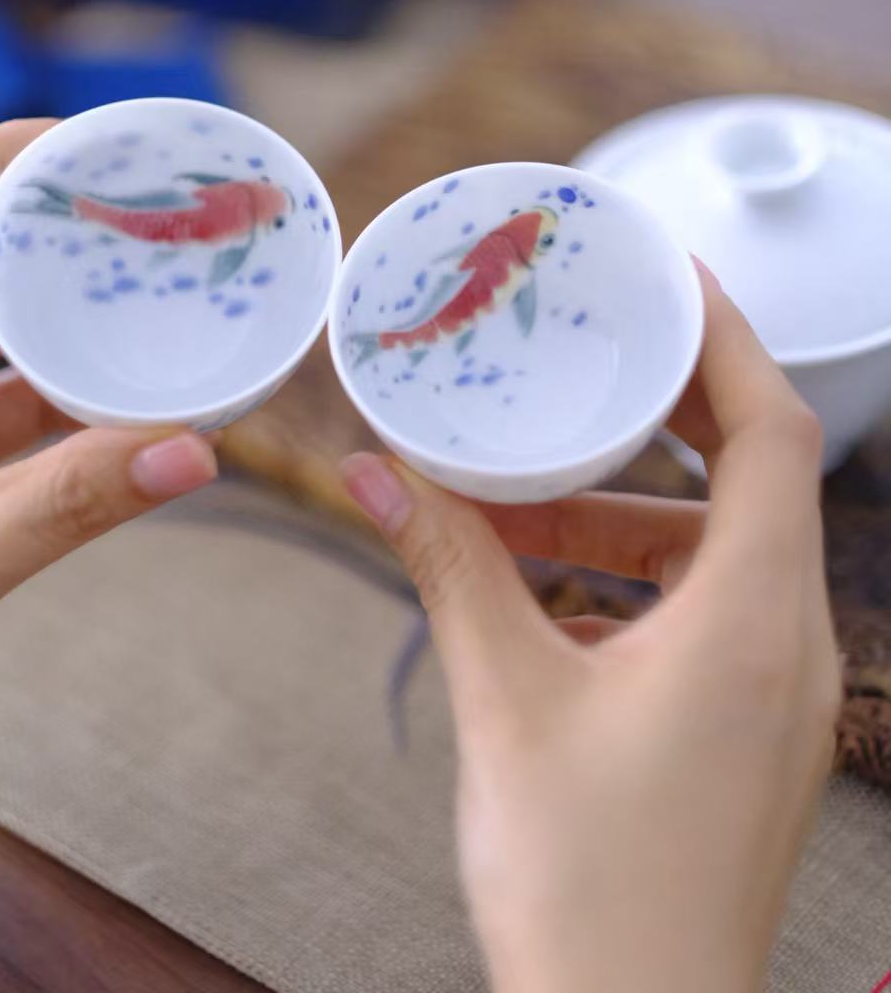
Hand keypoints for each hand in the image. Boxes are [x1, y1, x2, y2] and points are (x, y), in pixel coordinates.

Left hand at [0, 121, 218, 674]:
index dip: (2, 161)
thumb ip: (68, 505)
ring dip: (69, 310)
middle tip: (158, 210)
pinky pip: (2, 386)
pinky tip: (132, 390)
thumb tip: (196, 455)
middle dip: (60, 231)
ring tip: (160, 288)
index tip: (98, 148)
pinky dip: (65, 387)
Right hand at [342, 269, 839, 992]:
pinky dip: (637, 584)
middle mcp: (793, 649)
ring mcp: (782, 699)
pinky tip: (548, 602)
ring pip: (721, 556)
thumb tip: (373, 474)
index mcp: (754, 621)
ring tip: (522, 503)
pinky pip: (711, 618)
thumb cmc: (585, 889)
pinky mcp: (754, 737)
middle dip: (668, 415)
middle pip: (754, 479)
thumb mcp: (506, 702)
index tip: (668, 278)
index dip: (729, 338)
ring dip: (628, 517)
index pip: (775, 430)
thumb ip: (447, 569)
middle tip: (590, 361)